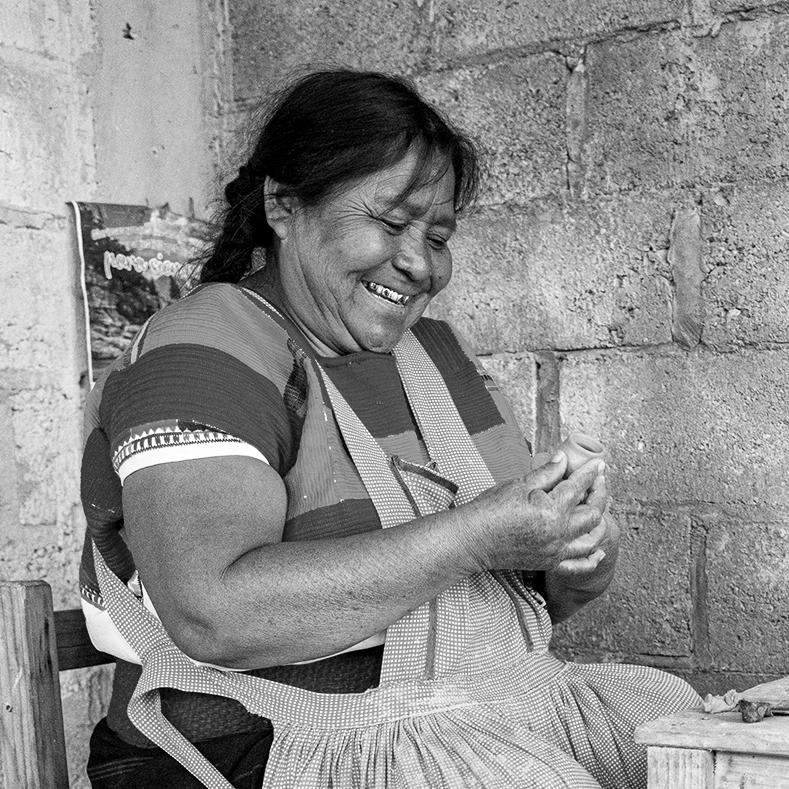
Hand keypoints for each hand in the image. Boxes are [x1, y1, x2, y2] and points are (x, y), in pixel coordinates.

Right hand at [462, 452, 606, 572]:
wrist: (472, 539)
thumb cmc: (489, 510)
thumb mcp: (518, 485)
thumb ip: (546, 473)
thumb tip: (563, 459)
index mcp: (551, 510)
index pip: (578, 487)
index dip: (590, 473)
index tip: (597, 465)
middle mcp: (558, 533)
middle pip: (592, 513)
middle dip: (599, 494)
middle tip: (598, 482)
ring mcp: (556, 551)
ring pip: (591, 539)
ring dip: (599, 522)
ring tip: (597, 508)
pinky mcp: (550, 563)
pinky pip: (579, 566)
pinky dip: (592, 559)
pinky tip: (597, 550)